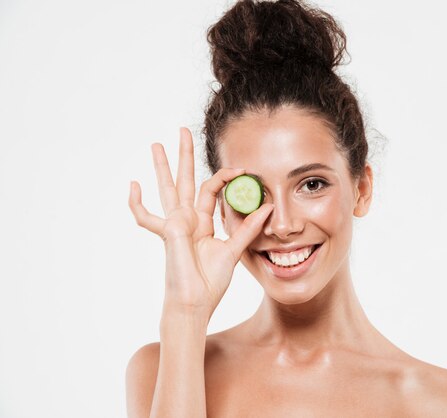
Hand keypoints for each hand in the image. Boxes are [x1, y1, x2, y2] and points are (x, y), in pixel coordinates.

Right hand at [128, 127, 273, 319]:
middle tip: (181, 131)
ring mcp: (175, 225)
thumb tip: (267, 207)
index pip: (211, 190)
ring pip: (167, 189)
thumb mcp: (234, 251)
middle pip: (185, 180)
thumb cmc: (210, 283)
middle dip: (184, 156)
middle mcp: (186, 220)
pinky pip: (147, 217)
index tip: (242, 169)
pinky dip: (137, 203)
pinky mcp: (170, 233)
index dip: (225, 178)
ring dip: (162, 166)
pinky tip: (134, 185)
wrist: (195, 304)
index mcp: (202, 223)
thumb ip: (247, 229)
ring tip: (156, 143)